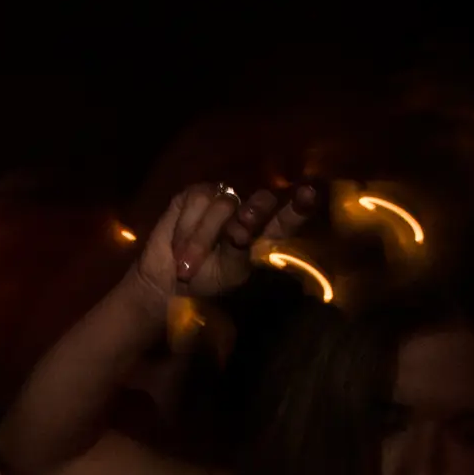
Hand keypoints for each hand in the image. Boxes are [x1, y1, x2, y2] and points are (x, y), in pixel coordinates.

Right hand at [134, 182, 319, 305]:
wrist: (165, 279)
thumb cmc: (205, 280)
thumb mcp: (228, 273)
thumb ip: (239, 251)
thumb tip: (238, 231)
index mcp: (265, 234)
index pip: (287, 218)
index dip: (298, 207)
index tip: (308, 196)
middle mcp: (249, 211)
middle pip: (261, 200)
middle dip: (251, 215)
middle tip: (236, 237)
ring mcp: (224, 199)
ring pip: (223, 205)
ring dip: (201, 240)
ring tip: (186, 267)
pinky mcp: (196, 194)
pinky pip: (196, 201)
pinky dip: (185, 229)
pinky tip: (177, 247)